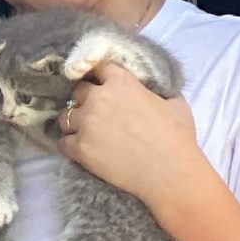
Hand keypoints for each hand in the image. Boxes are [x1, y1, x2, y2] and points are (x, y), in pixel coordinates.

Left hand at [58, 64, 206, 222]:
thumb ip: (155, 89)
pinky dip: (69, 144)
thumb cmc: (176, 137)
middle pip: (77, 91)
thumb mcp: (173, 101)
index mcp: (121, 82)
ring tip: (85, 132)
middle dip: (84, 99)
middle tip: (94, 113)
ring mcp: (87, 123)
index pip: (98, 67)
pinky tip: (80, 149)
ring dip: (73, 122)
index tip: (100, 84)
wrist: (169, 173)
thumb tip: (150, 88)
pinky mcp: (80, 148)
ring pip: (65, 116)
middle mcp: (99, 98)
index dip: (98, 76)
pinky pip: (63, 142)